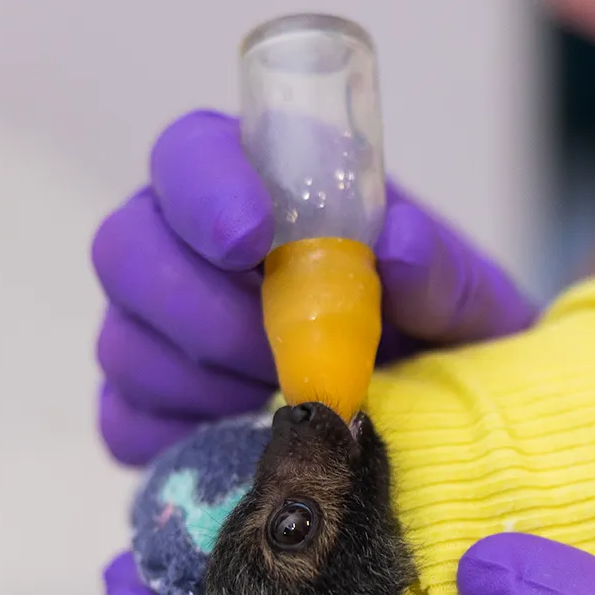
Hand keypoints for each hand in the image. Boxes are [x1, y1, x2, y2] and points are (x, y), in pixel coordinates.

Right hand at [92, 109, 535, 464]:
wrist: (438, 423)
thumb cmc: (443, 336)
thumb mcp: (469, 302)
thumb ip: (441, 269)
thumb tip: (398, 243)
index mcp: (260, 185)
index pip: (189, 152)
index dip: (204, 188)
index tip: (251, 236)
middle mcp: (186, 247)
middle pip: (126, 248)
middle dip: (201, 308)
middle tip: (280, 357)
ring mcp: (156, 331)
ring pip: (125, 342)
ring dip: (206, 380)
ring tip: (288, 402)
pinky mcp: (149, 412)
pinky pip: (126, 422)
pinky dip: (183, 438)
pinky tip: (249, 441)